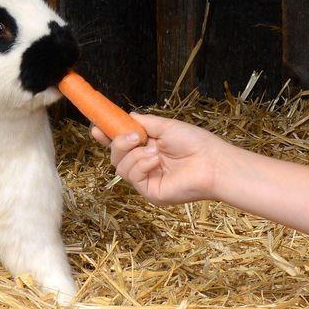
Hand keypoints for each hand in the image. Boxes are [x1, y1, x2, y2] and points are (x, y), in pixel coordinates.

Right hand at [95, 113, 224, 204]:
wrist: (212, 163)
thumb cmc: (196, 144)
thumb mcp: (165, 127)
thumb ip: (144, 123)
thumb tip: (127, 117)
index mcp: (149, 149)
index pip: (123, 145)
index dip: (107, 137)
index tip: (96, 128)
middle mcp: (146, 165)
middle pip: (116, 156)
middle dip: (119, 143)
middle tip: (134, 136)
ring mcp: (147, 180)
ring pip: (120, 167)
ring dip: (133, 154)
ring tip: (153, 149)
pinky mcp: (150, 192)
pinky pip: (132, 177)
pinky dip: (140, 165)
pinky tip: (155, 160)